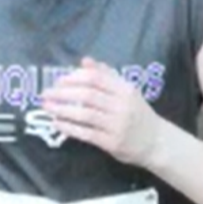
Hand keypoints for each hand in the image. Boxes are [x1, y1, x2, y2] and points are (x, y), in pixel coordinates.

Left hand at [40, 57, 163, 167]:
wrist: (157, 142)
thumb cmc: (138, 113)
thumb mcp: (127, 91)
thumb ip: (107, 75)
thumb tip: (85, 61)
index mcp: (125, 90)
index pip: (96, 79)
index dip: (74, 78)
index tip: (59, 80)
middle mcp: (122, 106)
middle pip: (87, 95)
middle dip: (63, 93)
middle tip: (45, 93)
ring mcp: (117, 125)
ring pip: (85, 114)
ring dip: (62, 110)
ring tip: (47, 107)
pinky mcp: (112, 143)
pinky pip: (86, 133)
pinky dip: (69, 127)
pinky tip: (57, 123)